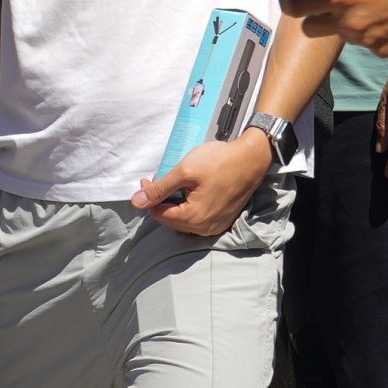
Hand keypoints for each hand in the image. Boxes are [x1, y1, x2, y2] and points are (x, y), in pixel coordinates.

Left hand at [132, 125, 275, 237]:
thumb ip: (160, 188)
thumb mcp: (185, 171)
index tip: (146, 179)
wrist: (251, 158)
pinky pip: (197, 218)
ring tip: (173, 184)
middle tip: (157, 180)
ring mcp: (216, 226)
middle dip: (160, 201)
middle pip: (171, 220)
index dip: (149, 197)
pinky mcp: (223, 220)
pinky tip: (188, 192)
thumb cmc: (219, 161)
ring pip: (184, 220)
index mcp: (194, 219)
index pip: (159, 214)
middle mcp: (205, 229)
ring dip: (173, 204)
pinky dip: (188, 207)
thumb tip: (136, 202)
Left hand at [304, 0, 387, 57]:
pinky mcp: (381, 51)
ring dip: (347, 23)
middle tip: (330, 3)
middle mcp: (350, 23)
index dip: (292, 3)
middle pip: (312, 29)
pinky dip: (370, 33)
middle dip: (314, 17)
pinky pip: (365, 43)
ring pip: (341, 34)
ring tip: (373, 5)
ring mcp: (366, 41)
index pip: (298, 9)